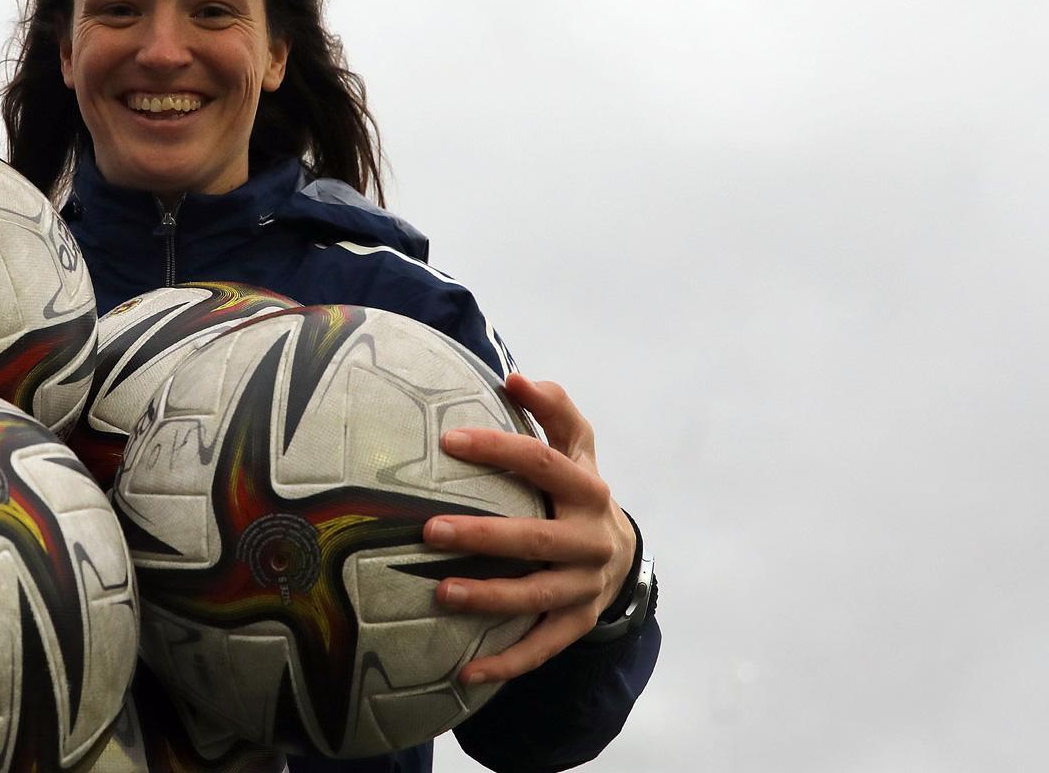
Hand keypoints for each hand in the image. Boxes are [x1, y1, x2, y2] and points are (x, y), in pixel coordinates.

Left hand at [422, 374, 636, 684]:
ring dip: (489, 598)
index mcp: (588, 488)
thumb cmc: (577, 487)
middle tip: (428, 531)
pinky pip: (541, 648)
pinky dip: (505, 663)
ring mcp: (586, 587)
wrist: (620, 550)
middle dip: (484, 536)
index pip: (543, 463)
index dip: (497, 450)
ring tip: (440, 593)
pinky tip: (465, 672)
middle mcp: (592, 539)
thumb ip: (552, 408)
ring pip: (536, 596)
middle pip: (538, 538)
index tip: (447, 441)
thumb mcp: (577, 444)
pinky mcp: (577, 624)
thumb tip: (514, 376)